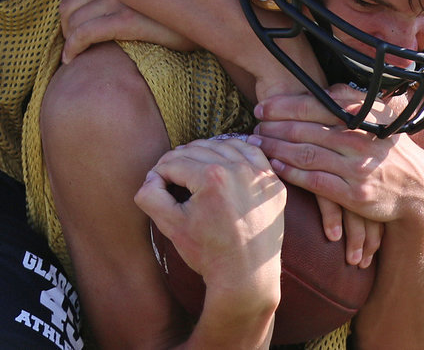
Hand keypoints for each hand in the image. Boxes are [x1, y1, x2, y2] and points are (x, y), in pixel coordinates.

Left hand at [59, 0, 196, 61]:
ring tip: (76, 54)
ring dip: (69, 40)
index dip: (69, 8)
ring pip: (74, 20)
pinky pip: (86, 33)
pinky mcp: (128, 19)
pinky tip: (72, 59)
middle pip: (68, 5)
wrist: (209, 19)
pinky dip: (72, 48)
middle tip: (76, 44)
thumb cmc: (176, 9)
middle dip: (66, 27)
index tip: (75, 26)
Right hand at [135, 137, 285, 322]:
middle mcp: (238, 169)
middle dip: (178, 161)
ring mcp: (259, 175)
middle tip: (170, 175)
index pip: (174, 162)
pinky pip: (252, 152)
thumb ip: (150, 196)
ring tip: (193, 165)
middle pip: (197, 151)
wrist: (246, 277)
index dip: (160, 172)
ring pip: (223, 146)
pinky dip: (236, 149)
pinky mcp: (273, 183)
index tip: (156, 183)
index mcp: (211, 178)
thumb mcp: (171, 226)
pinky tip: (224, 154)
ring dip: (205, 152)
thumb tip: (150, 177)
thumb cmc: (208, 253)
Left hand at [250, 86, 423, 269]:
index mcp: (361, 117)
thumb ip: (351, 99)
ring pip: (306, 154)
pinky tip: (275, 166)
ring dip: (277, 148)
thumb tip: (324, 85)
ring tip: (256, 144)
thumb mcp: (378, 116)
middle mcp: (357, 139)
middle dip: (274, 127)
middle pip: (305, 130)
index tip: (262, 106)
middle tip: (253, 126)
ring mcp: (355, 167)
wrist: (418, 187)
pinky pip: (315, 181)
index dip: (284, 106)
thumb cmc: (389, 147)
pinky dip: (292, 173)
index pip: (315, 106)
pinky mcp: (353, 194)